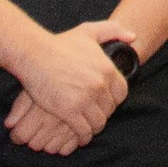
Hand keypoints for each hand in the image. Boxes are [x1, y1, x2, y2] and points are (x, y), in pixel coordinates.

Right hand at [4, 18, 132, 150]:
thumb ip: (113, 30)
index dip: (114, 99)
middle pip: (109, 109)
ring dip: (93, 127)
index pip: (122, 93)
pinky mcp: (69, 112)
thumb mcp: (88, 31)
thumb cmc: (59, 44)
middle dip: (102, 113)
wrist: (34, 54)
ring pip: (98, 123)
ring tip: (86, 127)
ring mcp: (85, 99)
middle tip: (92, 115)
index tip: (104, 101)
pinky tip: (79, 136)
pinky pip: (83, 131)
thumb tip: (133, 37)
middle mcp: (100, 85)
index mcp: (107, 69)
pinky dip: (83, 137)